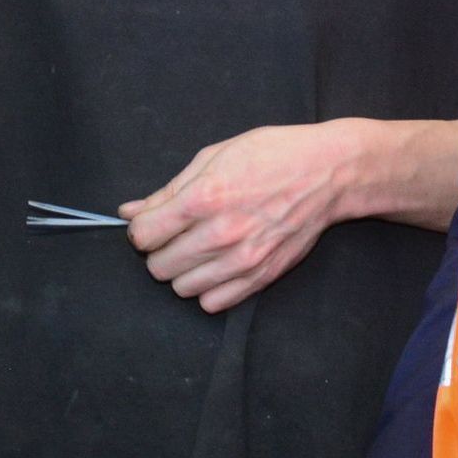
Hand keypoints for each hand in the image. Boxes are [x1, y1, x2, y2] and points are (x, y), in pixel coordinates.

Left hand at [121, 122, 351, 311]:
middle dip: (158, 251)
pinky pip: (214, 303)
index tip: (151, 224)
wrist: (327, 173)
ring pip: (182, 288)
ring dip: (182, 272)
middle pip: (159, 266)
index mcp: (204, 197)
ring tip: (197, 251)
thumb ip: (168, 190)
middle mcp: (221, 233)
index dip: (141, 229)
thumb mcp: (213, 157)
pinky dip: (208, 290)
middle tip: (175, 236)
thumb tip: (129, 211)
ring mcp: (243, 259)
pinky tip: (216, 267)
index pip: (144, 236)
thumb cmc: (271, 155)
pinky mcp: (262, 276)